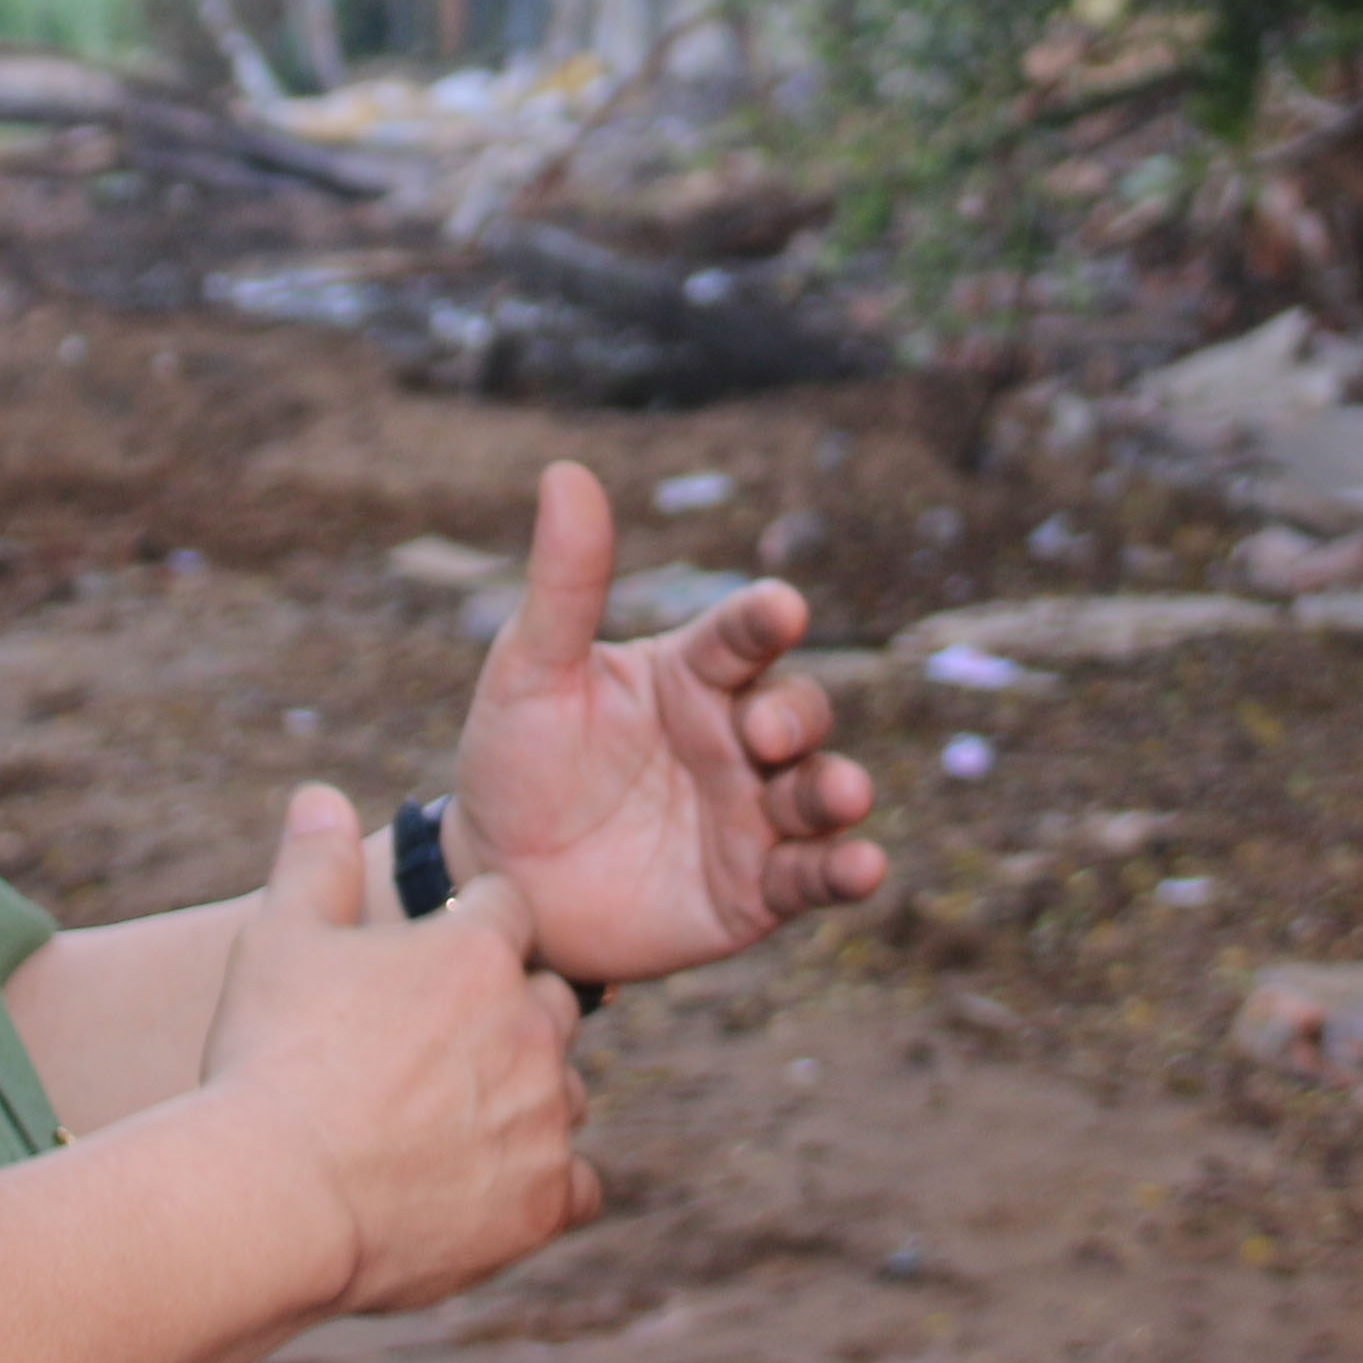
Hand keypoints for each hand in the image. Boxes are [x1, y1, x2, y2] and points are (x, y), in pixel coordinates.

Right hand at [197, 787, 595, 1316]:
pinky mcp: (544, 1200)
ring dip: (526, 1100)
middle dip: (508, 1015)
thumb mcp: (277, 941)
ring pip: (566, 1093)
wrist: (275, 1197)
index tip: (431, 961)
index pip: (509, 910)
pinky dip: (544, 1185)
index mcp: (477, 953)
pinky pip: (579, 1185)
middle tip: (435, 1051)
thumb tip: (321, 795)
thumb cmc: (270, 1058)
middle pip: (550, 1001)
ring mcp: (544, 1118)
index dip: (471, 929)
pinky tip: (491, 1190)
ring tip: (451, 1125)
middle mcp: (530, 1028)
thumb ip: (313, 863)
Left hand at [451, 462, 884, 988]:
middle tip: (762, 732)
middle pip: (797, 711)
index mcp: (689, 674)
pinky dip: (846, 870)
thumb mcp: (529, 672)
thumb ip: (564, 584)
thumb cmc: (515, 763)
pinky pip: (813, 876)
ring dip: (839, 791)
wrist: (499, 884)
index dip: (764, 619)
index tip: (780, 609)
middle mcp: (735, 738)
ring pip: (818, 792)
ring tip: (842, 796)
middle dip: (794, 716)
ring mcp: (753, 815)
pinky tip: (863, 867)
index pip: (740, 635)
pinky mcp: (757, 890)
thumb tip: (566, 472)